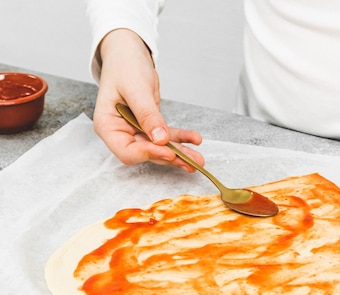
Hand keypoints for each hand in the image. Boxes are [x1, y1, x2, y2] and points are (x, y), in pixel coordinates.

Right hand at [93, 28, 203, 171]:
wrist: (128, 54)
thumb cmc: (124, 67)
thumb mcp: (136, 89)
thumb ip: (147, 115)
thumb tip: (160, 139)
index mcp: (108, 125)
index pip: (127, 151)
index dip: (148, 154)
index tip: (168, 151)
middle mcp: (121, 132)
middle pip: (146, 153)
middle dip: (170, 157)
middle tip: (193, 162)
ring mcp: (135, 130)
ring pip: (159, 148)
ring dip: (179, 152)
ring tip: (198, 157)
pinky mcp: (149, 126)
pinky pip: (166, 136)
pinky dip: (181, 138)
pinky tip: (195, 139)